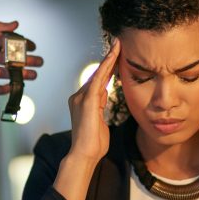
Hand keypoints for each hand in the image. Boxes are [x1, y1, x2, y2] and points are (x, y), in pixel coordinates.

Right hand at [0, 20, 42, 93]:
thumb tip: (16, 25)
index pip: (6, 40)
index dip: (22, 43)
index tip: (32, 46)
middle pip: (6, 58)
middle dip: (26, 61)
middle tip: (40, 62)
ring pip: (0, 73)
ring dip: (18, 76)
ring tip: (32, 75)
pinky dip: (0, 89)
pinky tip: (11, 88)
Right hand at [66, 38, 119, 165]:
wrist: (84, 155)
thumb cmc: (93, 144)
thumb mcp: (100, 122)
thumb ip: (100, 107)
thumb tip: (104, 95)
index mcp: (82, 102)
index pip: (97, 81)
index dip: (107, 68)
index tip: (116, 56)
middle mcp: (79, 97)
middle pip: (97, 74)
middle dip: (109, 59)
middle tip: (119, 44)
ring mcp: (81, 98)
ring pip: (98, 73)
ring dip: (109, 59)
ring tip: (118, 45)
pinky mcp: (87, 101)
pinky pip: (98, 78)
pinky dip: (106, 66)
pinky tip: (114, 56)